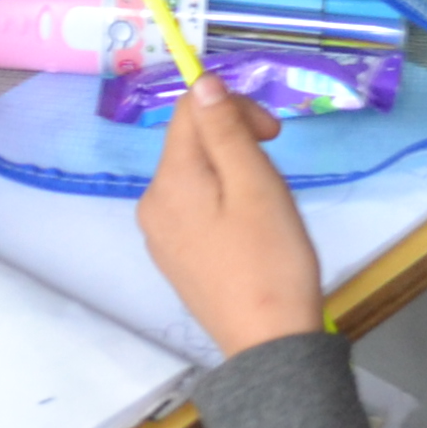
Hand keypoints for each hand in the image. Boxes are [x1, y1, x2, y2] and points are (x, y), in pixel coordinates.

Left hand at [140, 90, 324, 355]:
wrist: (269, 345)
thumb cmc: (270, 260)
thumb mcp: (256, 185)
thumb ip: (226, 130)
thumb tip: (202, 82)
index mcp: (168, 180)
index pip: (190, 110)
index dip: (234, 107)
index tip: (273, 135)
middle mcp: (151, 203)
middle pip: (190, 143)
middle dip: (234, 142)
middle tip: (275, 174)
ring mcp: (159, 235)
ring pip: (195, 175)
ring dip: (231, 172)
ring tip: (266, 207)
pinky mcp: (174, 258)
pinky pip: (194, 208)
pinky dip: (222, 203)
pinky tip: (249, 231)